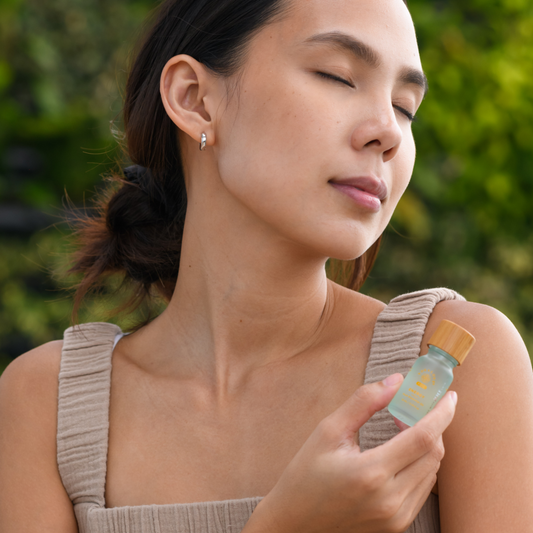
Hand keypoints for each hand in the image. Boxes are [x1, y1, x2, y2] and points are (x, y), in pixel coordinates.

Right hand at [245, 374, 455, 532]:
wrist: (294, 522)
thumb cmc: (306, 474)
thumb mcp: (328, 431)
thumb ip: (364, 402)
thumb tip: (396, 381)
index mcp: (371, 473)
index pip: (423, 438)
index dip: (441, 413)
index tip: (449, 395)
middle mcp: (390, 500)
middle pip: (433, 454)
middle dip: (434, 425)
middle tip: (416, 406)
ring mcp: (396, 518)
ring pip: (432, 472)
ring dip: (427, 444)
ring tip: (403, 426)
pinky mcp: (397, 526)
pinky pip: (423, 488)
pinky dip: (420, 464)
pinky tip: (401, 451)